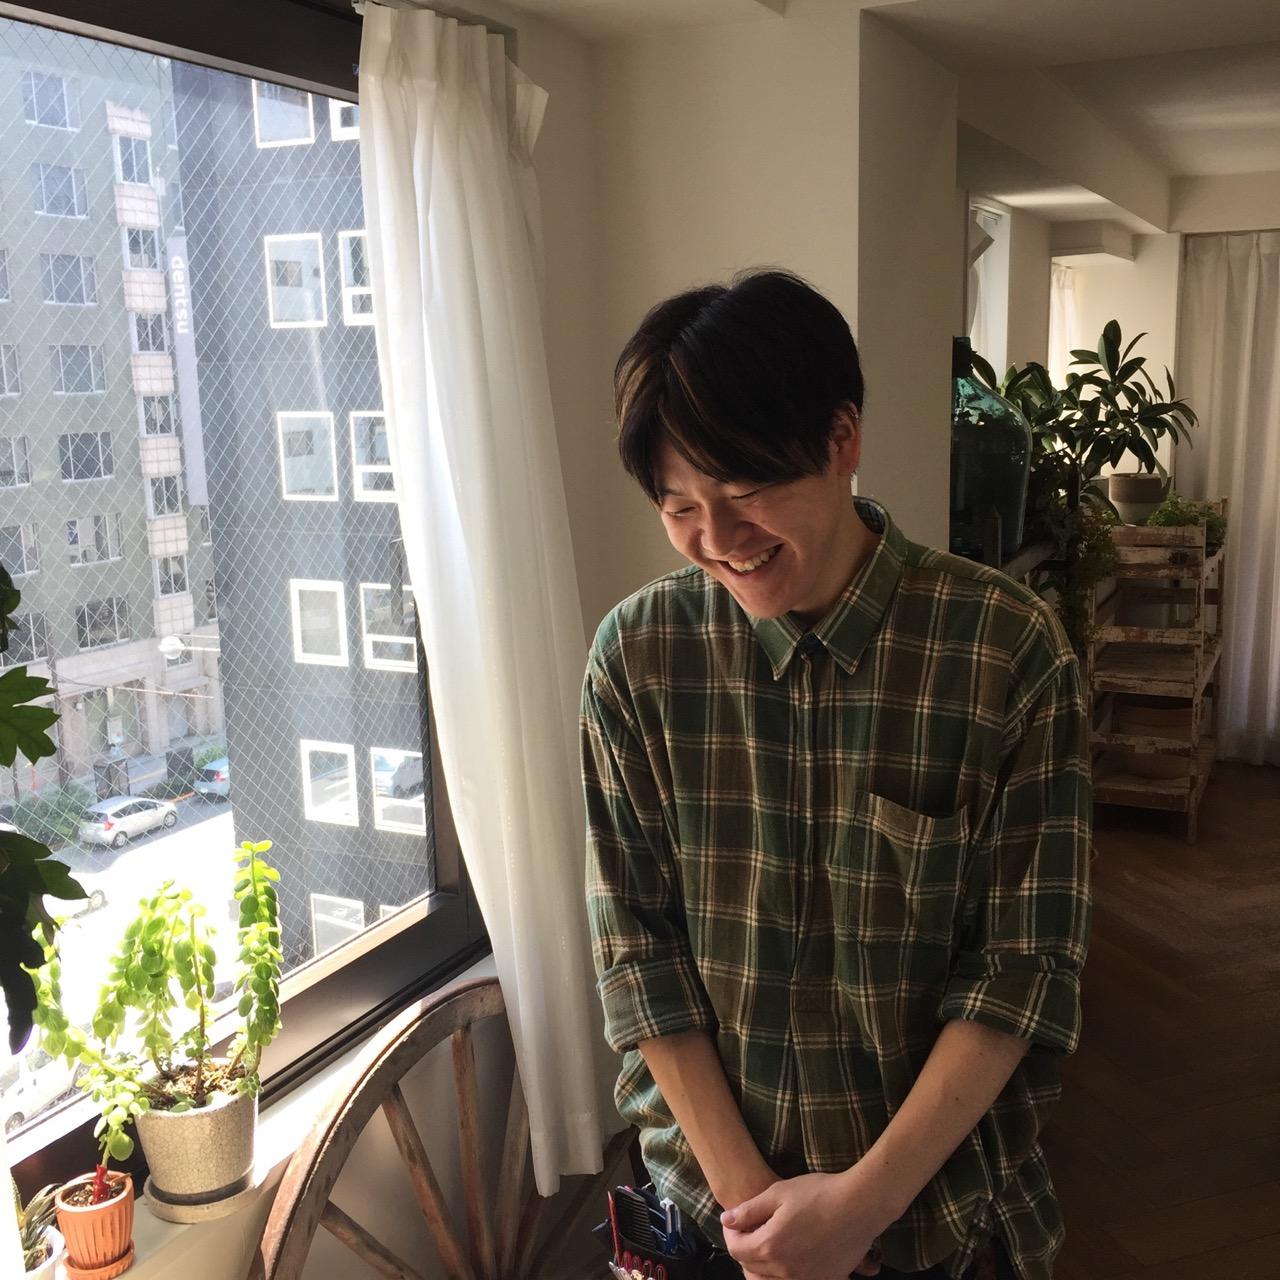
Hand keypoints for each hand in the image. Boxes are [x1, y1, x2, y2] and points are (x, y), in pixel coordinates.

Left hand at [720, 1172, 884, 1279]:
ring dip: (764, 1265)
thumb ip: (749, 1210)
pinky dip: (788, 1272)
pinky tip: (793, 1253)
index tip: (734, 1223)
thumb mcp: (778, 1193)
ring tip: (770, 1243)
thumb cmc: (819, 1194)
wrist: (860, 1206)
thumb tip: (726, 1220)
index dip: (731, 1235)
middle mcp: (785, 1270)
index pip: (736, 1249)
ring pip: (772, 1279)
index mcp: (770, 1246)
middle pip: (752, 1267)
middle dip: (746, 1249)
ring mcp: (806, 1279)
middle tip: (751, 1230)